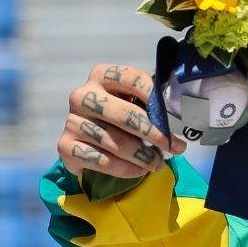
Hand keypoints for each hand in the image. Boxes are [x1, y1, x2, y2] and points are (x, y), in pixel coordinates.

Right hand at [55, 63, 185, 179]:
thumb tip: (182, 114)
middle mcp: (82, 95)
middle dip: (154, 134)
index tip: (173, 117)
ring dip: (144, 157)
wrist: (89, 143)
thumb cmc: (121, 118)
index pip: (132, 78)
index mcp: (102, 76)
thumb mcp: (137, 103)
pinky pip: (103, 161)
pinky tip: (140, 170)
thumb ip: (154, 104)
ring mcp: (72, 121)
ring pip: (116, 143)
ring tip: (158, 163)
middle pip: (125, 115)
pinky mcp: (66, 146)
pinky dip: (127, 169)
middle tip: (173, 147)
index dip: (155, 97)